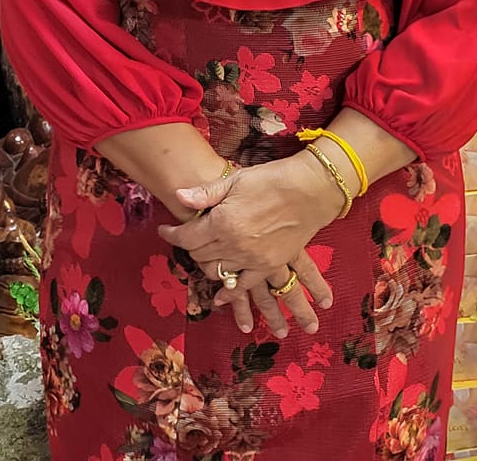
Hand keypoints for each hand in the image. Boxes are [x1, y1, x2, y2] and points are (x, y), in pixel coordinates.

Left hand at [157, 156, 342, 333]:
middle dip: (188, 247)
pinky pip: (244, 286)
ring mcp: (252, 259)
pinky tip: (220, 297)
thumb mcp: (236, 180)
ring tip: (201, 257)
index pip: (187, 236)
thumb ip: (206, 193)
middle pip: (200, 254)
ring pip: (217, 272)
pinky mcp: (269, 266)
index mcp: (223, 222)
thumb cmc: (272, 179)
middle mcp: (234, 245)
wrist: (311, 189)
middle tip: (186, 238)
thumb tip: (178, 196)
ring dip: (206, 265)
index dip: (173, 234)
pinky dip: (229, 293)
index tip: (165, 230)